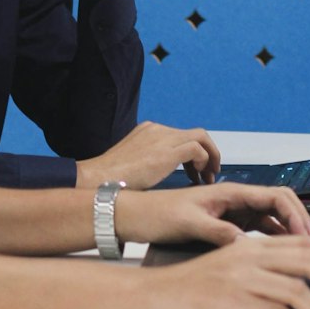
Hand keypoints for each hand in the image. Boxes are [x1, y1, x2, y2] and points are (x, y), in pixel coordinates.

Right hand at [75, 120, 220, 190]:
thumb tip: (158, 174)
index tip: (195, 170)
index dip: (193, 153)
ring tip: (210, 176)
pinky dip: (204, 162)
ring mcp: (163, 137)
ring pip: (201, 137)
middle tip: (209, 172)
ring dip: (210, 157)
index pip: (180, 135)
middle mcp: (157, 130)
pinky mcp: (167, 151)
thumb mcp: (132, 164)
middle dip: (207, 153)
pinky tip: (198, 177)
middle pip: (194, 133)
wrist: (98, 179)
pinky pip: (198, 149)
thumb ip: (148, 162)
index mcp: (148, 130)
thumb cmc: (110, 178)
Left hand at [115, 181, 309, 247]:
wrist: (137, 217)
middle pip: (281, 205)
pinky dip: (274, 240)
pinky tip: (279, 258)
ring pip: (273, 218)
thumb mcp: (189, 223)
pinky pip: (260, 229)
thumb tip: (243, 244)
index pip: (277, 196)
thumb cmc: (159, 214)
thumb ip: (218, 232)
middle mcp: (236, 199)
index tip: (306, 236)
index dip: (297, 215)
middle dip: (300, 223)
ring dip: (289, 233)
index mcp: (230, 192)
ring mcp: (234, 211)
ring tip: (302, 257)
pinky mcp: (228, 224)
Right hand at [139, 236, 309, 308]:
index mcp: (248, 246)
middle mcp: (247, 257)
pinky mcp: (233, 302)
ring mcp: (240, 279)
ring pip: (297, 290)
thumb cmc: (188, 287)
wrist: (153, 295)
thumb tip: (295, 288)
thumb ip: (258, 271)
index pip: (301, 243)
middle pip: (306, 260)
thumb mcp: (226, 269)